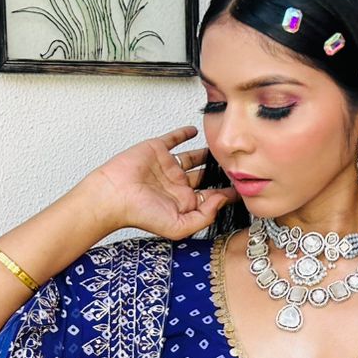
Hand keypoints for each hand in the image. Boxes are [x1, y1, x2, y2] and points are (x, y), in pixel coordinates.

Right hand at [86, 124, 235, 239]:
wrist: (113, 196)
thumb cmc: (140, 214)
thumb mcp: (179, 226)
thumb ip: (204, 216)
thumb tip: (222, 200)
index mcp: (184, 202)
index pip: (212, 196)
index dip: (227, 192)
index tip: (244, 186)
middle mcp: (178, 184)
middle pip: (206, 176)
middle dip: (221, 171)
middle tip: (237, 163)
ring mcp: (168, 166)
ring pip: (194, 157)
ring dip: (207, 153)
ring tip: (222, 147)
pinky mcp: (158, 150)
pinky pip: (174, 139)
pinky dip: (184, 134)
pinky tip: (195, 130)